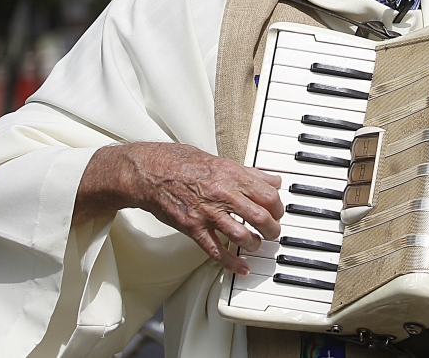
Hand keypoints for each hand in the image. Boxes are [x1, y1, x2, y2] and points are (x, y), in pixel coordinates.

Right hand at [74, 142, 284, 274]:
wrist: (150, 172)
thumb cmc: (182, 163)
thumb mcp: (220, 160)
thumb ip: (249, 173)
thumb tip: (273, 180)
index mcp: (232, 175)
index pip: (269, 194)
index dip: (278, 206)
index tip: (278, 211)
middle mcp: (223, 194)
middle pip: (260, 216)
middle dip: (272, 228)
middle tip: (273, 232)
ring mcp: (208, 213)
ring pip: (242, 235)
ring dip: (256, 244)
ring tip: (258, 245)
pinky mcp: (193, 228)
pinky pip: (216, 250)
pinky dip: (232, 263)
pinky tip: (242, 268)